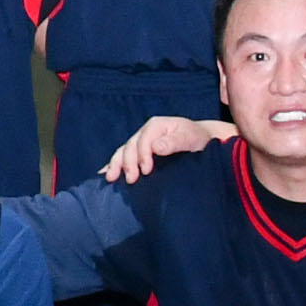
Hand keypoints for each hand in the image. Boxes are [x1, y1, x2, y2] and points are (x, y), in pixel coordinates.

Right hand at [102, 116, 235, 184]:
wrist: (201, 142)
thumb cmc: (197, 139)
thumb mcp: (191, 138)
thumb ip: (175, 142)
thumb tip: (156, 147)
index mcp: (156, 125)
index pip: (144, 139)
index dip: (142, 155)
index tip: (146, 171)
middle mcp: (145, 132)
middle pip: (130, 146)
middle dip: (128, 163)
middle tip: (132, 179)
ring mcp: (140, 142)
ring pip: (122, 152)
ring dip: (116, 165)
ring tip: (112, 178)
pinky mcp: (138, 153)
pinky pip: (122, 158)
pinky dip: (112, 166)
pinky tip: (104, 175)